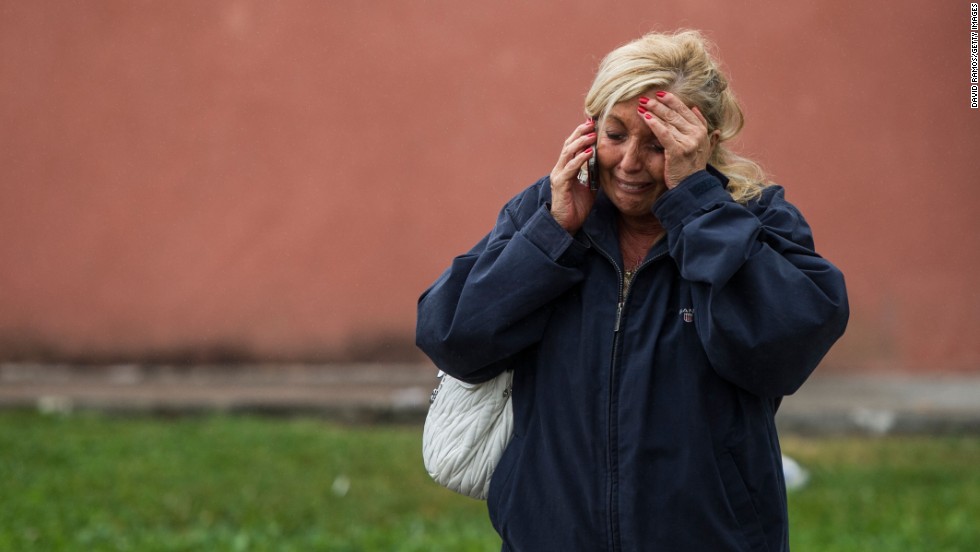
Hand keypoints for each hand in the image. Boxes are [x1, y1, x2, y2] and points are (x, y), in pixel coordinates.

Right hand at [549, 119, 597, 233]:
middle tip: (592, 122)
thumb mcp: (589, 186)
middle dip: (580, 132)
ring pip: (568, 152)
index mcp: (566, 168)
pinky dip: (580, 159)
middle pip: (569, 144)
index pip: (573, 146)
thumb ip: (593, 174)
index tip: (593, 124)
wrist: (566, 225)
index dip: (581, 134)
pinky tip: (590, 152)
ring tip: (593, 134)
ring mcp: (558, 175)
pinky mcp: (560, 184)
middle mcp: (560, 169)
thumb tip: (606, 162)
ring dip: (581, 142)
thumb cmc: (576, 207)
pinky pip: (571, 168)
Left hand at [637, 92, 718, 188]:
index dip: (672, 101)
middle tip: (645, 98)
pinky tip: (645, 117)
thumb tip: (696, 108)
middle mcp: (697, 134)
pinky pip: (664, 134)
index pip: (685, 110)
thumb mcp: (703, 146)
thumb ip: (702, 127)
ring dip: (653, 112)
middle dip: (659, 105)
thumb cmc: (693, 168)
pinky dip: (654, 124)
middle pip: (675, 114)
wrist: (691, 187)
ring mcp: (689, 142)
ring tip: (642, 105)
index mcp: (702, 131)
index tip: (661, 94)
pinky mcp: (678, 151)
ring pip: (668, 122)